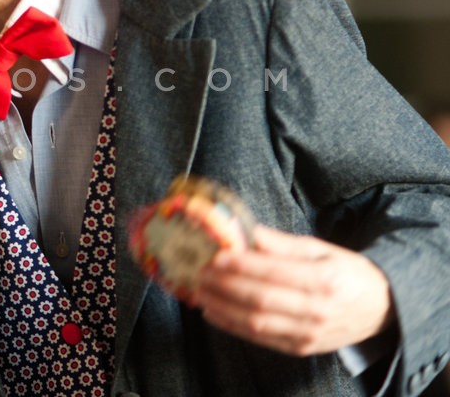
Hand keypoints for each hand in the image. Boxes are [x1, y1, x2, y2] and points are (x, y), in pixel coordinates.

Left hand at [194, 225, 393, 355]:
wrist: (380, 309)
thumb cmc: (346, 273)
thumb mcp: (320, 249)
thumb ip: (281, 243)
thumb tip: (245, 231)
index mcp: (325, 280)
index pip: (274, 272)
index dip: (241, 265)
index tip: (215, 254)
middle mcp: (317, 310)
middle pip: (261, 298)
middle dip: (224, 285)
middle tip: (199, 271)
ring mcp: (309, 333)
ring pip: (256, 322)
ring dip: (222, 307)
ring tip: (200, 291)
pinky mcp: (301, 348)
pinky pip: (260, 339)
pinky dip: (232, 326)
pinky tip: (213, 311)